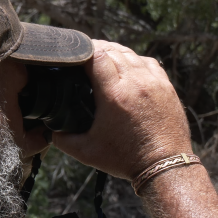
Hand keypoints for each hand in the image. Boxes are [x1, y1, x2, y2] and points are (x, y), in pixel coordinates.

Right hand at [52, 40, 191, 181]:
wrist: (164, 167)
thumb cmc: (126, 160)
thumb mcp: (86, 152)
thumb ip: (63, 139)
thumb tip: (50, 129)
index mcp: (114, 94)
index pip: (96, 55)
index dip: (82, 51)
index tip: (73, 57)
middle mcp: (136, 82)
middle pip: (113, 50)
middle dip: (96, 50)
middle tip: (84, 58)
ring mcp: (154, 82)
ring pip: (131, 54)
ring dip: (115, 53)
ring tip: (104, 60)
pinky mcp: (167, 87)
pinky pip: (148, 62)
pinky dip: (135, 61)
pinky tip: (128, 68)